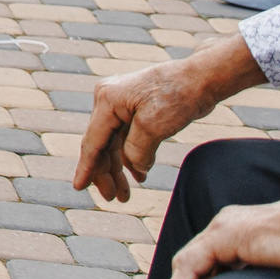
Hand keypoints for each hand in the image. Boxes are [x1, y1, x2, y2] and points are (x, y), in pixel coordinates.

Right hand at [73, 37, 259, 203]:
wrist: (200, 78)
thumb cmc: (177, 96)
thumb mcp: (154, 126)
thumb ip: (137, 151)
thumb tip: (134, 169)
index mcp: (107, 101)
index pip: (93, 141)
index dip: (86, 168)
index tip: (79, 188)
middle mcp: (109, 101)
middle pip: (102, 144)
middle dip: (106, 173)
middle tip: (113, 199)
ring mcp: (122, 104)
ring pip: (114, 143)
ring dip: (119, 168)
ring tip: (125, 194)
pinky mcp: (136, 109)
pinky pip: (127, 137)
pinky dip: (131, 157)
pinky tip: (139, 175)